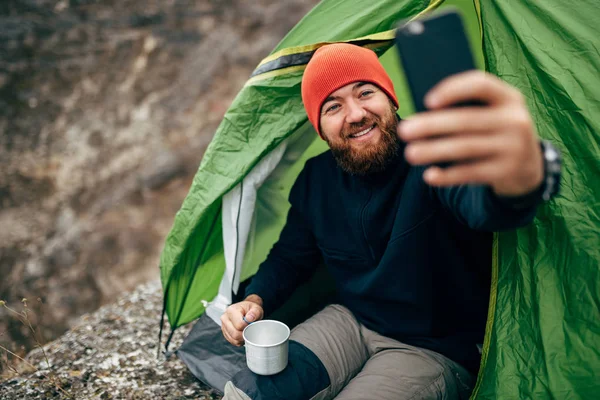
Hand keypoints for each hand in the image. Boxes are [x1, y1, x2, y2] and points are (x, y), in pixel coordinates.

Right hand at [220, 295, 263, 345]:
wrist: (245, 310)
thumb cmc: (250, 309)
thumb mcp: (255, 308)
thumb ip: (254, 312)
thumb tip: (249, 319)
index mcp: (231, 310)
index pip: (239, 325)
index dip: (247, 327)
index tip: (251, 324)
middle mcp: (225, 318)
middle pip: (235, 334)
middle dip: (245, 334)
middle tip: (251, 330)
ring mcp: (224, 327)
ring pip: (234, 339)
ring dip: (242, 338)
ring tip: (247, 331)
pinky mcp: (225, 333)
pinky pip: (233, 342)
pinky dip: (239, 341)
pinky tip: (243, 334)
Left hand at [398, 71, 543, 196]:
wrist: (528, 166)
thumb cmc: (494, 132)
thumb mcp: (491, 115)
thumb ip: (466, 110)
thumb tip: (422, 116)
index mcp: (509, 97)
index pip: (481, 84)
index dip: (454, 90)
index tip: (427, 101)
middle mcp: (515, 120)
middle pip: (467, 120)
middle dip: (432, 125)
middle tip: (404, 131)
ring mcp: (513, 147)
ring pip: (466, 148)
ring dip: (434, 151)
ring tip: (410, 154)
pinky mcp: (507, 172)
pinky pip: (472, 173)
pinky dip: (448, 175)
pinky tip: (429, 175)